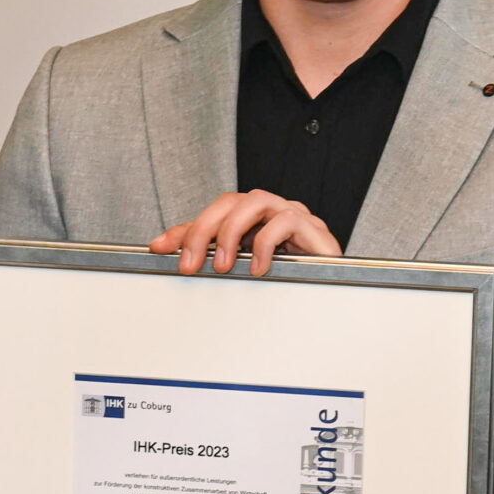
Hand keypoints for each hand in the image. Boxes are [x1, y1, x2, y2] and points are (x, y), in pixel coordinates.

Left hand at [149, 189, 339, 275]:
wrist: (334, 291)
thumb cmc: (290, 278)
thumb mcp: (243, 269)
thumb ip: (211, 257)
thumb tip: (169, 252)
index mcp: (252, 218)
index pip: (213, 212)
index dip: (185, 229)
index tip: (159, 249)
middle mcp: (270, 211)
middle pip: (230, 202)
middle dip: (203, 231)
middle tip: (191, 264)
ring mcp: (292, 215)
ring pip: (255, 201)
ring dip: (232, 232)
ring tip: (224, 265)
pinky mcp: (313, 228)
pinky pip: (286, 221)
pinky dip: (267, 244)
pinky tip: (259, 268)